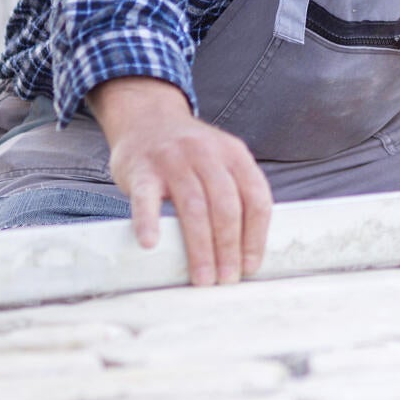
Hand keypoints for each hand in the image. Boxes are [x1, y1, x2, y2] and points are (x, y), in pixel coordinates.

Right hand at [88, 77, 272, 286]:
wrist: (147, 118)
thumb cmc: (190, 153)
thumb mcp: (222, 159)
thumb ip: (237, 191)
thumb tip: (249, 249)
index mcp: (235, 155)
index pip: (256, 198)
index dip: (256, 235)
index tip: (251, 266)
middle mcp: (208, 155)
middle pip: (226, 207)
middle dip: (230, 247)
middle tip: (227, 280)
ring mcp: (174, 161)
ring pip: (193, 207)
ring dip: (200, 247)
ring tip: (203, 278)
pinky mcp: (142, 170)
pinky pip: (145, 198)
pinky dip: (148, 221)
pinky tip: (151, 244)